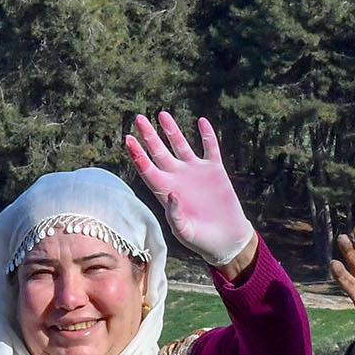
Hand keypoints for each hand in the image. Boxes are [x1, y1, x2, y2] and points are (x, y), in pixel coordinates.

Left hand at [125, 112, 255, 271]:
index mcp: (166, 191)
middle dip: (149, 135)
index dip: (137, 154)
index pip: (147, 168)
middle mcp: (178, 177)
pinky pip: (210, 148)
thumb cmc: (201, 240)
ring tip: (162, 114)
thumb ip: (175, 216)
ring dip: (171, 130)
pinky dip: (207, 135)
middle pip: (159, 151)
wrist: (226, 239)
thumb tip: (171, 193)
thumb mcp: (186, 232)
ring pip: (180, 145)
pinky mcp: (215, 171)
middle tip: (138, 118)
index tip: (128, 139)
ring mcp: (196, 172)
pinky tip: (202, 122)